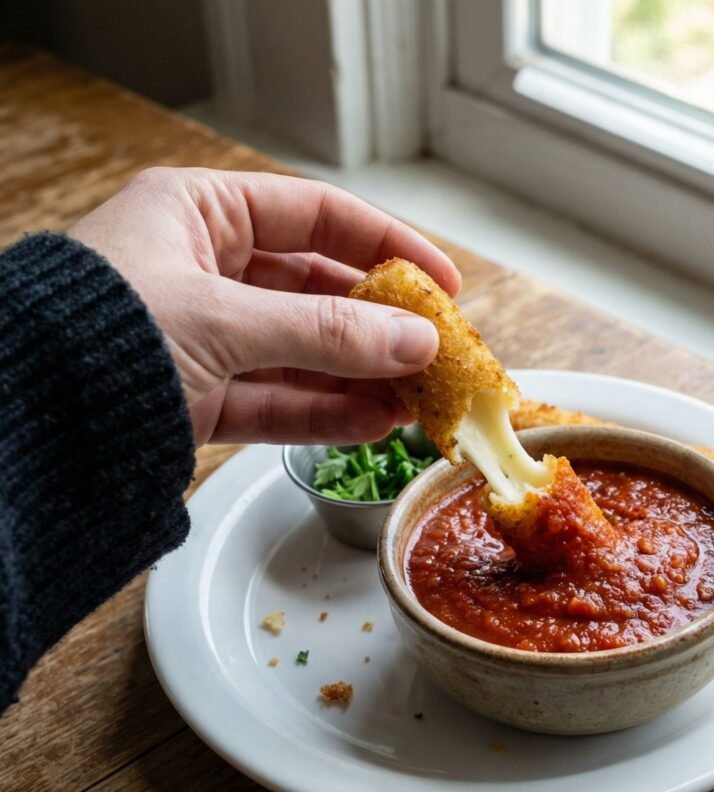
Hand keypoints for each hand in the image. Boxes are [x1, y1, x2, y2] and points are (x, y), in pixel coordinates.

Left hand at [68, 167, 458, 445]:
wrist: (23, 424)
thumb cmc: (99, 334)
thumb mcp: (224, 319)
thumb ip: (327, 332)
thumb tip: (418, 340)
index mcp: (198, 214)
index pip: (315, 215)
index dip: (386, 243)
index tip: (441, 280)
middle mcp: (205, 272)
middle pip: (317, 291)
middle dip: (379, 326)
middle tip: (435, 352)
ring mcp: (205, 339)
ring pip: (303, 355)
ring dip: (361, 379)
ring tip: (416, 400)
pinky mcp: (199, 398)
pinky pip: (277, 403)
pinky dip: (324, 415)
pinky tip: (372, 423)